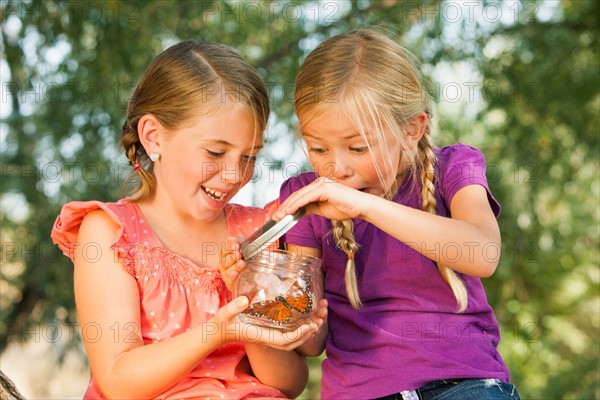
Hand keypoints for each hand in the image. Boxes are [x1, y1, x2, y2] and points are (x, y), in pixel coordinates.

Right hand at [211, 296, 325, 350]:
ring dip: (309, 329)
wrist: (219, 331)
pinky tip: (307, 315)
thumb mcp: (225, 314)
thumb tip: (244, 300)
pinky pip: (290, 333)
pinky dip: (301, 327)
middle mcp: (268, 338)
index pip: (285, 341)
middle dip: (310, 332)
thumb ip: (233, 307)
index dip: (299, 335)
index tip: (310, 326)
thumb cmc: (222, 323)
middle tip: (321, 317)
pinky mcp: (270, 331)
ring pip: (294, 339)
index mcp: (261, 336)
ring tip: (320, 314)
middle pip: (295, 342)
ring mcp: (270, 336)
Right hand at [217, 236, 244, 290]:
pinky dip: (233, 278)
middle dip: (231, 258)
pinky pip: (230, 282)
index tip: (236, 245)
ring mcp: (227, 275)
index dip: (228, 248)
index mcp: (226, 255)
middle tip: (238, 254)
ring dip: (234, 267)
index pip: (223, 251)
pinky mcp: (232, 284)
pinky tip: (235, 273)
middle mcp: (224, 265)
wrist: (260, 266)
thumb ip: (238, 240)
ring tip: (241, 263)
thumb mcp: (246, 244)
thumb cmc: (249, 254)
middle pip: (224, 262)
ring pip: (227, 272)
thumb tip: (230, 239)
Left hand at [274, 177, 372, 220]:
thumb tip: (298, 212)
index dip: (288, 205)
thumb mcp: (323, 210)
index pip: (300, 196)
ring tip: (280, 216)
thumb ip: (310, 208)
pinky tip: (289, 212)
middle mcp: (319, 182)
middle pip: (297, 195)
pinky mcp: (324, 188)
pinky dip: (297, 205)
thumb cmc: (346, 208)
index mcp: (319, 186)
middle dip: (285, 206)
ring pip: (300, 196)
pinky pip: (307, 197)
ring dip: (288, 207)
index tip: (280, 215)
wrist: (361, 207)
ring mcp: (322, 183)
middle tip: (275, 217)